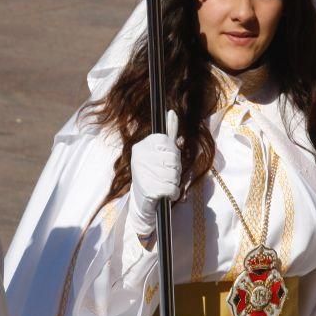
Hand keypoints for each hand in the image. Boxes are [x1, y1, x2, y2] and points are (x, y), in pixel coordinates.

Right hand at [128, 110, 180, 240]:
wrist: (141, 203)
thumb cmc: (153, 175)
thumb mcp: (158, 153)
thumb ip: (168, 134)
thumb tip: (171, 112)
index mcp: (141, 147)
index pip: (167, 143)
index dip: (172, 154)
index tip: (165, 161)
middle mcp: (140, 158)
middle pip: (173, 159)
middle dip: (175, 169)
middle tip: (165, 175)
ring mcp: (144, 173)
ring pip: (174, 174)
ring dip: (174, 182)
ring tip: (164, 185)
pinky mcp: (149, 190)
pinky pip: (172, 189)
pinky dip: (173, 194)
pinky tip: (164, 194)